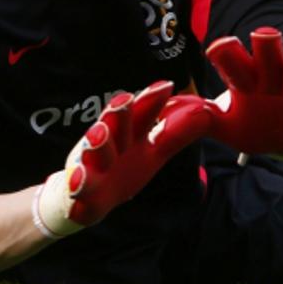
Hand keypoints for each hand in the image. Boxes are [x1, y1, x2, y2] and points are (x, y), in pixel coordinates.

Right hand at [33, 81, 208, 237]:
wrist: (85, 198)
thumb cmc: (122, 168)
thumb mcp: (151, 152)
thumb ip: (174, 134)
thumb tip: (205, 113)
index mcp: (127, 134)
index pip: (140, 112)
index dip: (151, 100)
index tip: (165, 86)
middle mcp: (106, 143)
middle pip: (112, 124)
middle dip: (118, 113)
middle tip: (125, 100)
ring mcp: (90, 163)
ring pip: (92, 151)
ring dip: (96, 142)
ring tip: (100, 134)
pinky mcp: (79, 189)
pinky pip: (76, 186)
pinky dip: (77, 183)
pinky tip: (77, 182)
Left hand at [204, 27, 282, 157]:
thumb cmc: (252, 127)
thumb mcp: (227, 128)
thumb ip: (202, 119)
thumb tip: (168, 113)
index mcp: (244, 78)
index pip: (230, 57)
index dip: (225, 52)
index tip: (217, 49)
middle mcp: (269, 75)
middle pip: (268, 45)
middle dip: (266, 40)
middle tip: (263, 38)